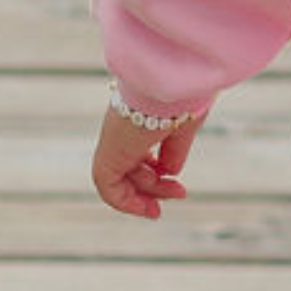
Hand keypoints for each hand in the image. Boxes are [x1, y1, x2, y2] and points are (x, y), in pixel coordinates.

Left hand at [91, 103, 202, 219]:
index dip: (154, 170)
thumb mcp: (182, 127)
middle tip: (180, 193)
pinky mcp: (109, 152)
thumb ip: (174, 150)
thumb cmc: (182, 97)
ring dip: (145, 195)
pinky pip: (107, 186)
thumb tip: (170, 171)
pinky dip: (125, 202)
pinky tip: (148, 208)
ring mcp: (113, 140)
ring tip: (171, 200)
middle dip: (155, 185)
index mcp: (137, 119)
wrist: (169, 81)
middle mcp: (121, 129)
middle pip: (130, 166)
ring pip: (119, 177)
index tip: (176, 182)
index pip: (136, 150)